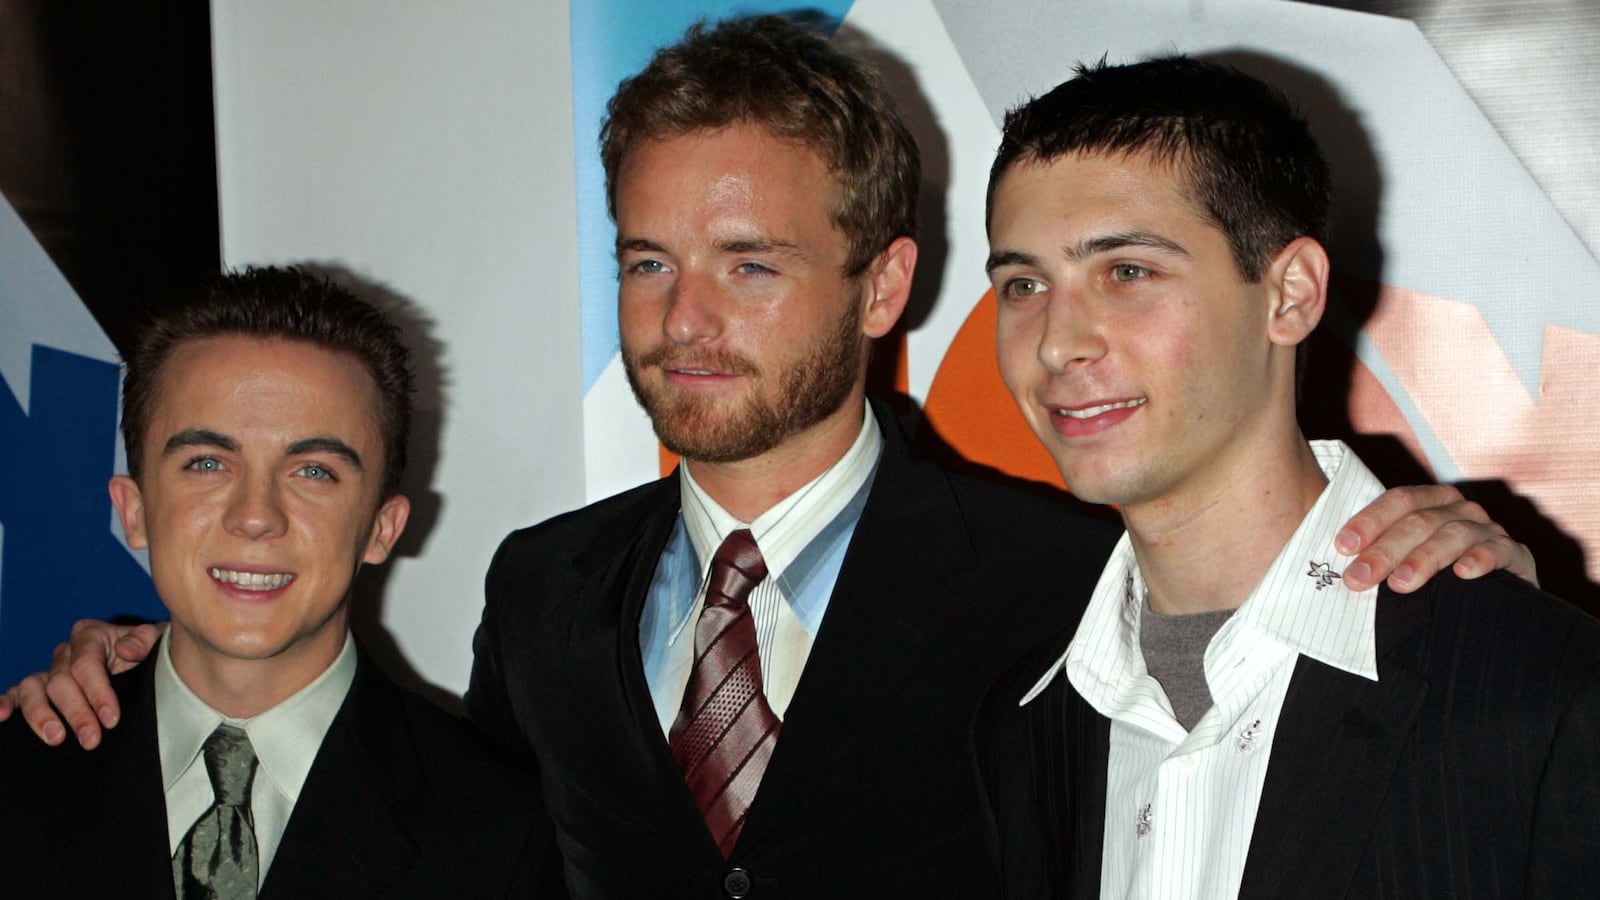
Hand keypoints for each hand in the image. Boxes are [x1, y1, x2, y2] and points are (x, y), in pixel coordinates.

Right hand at [0, 620, 160, 747]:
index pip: (86, 664)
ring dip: (41, 715)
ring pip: (33, 688)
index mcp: (91, 635)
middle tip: (91, 739)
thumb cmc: (152, 654)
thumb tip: (124, 650)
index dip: (97, 692)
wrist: (149, 666)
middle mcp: (66, 652)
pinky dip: (6, 702)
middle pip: (61, 681)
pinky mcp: (39, 690)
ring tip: (56, 738)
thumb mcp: (157, 642)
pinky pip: (17, 694)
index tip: (111, 718)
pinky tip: (2, 716)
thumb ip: (144, 641)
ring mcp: (50, 671)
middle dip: (76, 713)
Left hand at [1336, 484, 1536, 592]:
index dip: (1370, 521)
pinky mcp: (1516, 555)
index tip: (1343, 547)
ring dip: (1425, 558)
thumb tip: (1340, 572)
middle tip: (1360, 578)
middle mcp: (1460, 510)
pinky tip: (1464, 573)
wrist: (1495, 603)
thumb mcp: (1405, 563)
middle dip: (1385, 550)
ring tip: (1400, 583)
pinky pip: (1500, 550)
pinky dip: (1481, 559)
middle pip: (1419, 521)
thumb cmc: (1437, 580)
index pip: (1398, 501)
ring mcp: (1489, 530)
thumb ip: (1378, 558)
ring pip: (1454, 534)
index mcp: (1430, 502)